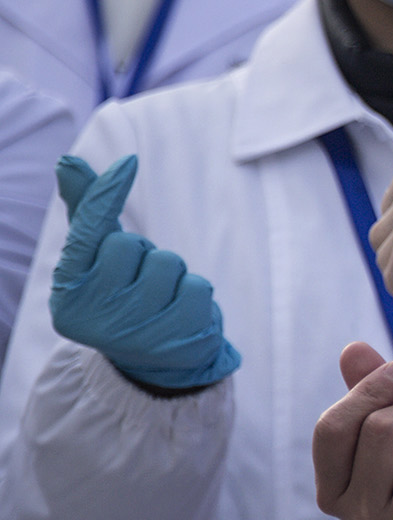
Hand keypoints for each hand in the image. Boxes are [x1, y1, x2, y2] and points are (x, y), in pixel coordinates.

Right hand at [50, 153, 239, 390]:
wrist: (155, 358)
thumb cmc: (120, 292)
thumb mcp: (97, 257)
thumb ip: (87, 211)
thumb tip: (68, 162)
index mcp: (67, 291)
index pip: (87, 233)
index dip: (106, 195)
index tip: (129, 162)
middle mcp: (93, 314)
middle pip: (130, 244)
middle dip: (142, 252)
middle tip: (137, 279)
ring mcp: (134, 331)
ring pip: (166, 263)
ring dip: (171, 273)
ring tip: (159, 297)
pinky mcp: (175, 340)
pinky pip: (198, 287)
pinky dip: (195, 293)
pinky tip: (180, 313)